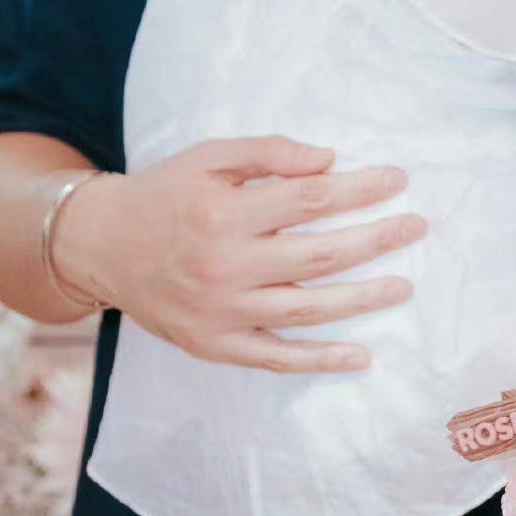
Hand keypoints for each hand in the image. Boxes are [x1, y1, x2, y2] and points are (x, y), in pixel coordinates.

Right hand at [55, 137, 426, 372]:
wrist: (99, 246)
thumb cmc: (163, 194)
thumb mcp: (208, 157)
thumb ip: (269, 154)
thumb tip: (330, 160)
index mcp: (226, 215)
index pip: (310, 201)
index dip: (359, 190)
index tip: (397, 180)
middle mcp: (225, 267)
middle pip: (319, 256)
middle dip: (375, 240)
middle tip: (416, 226)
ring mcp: (221, 312)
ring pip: (307, 309)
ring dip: (362, 299)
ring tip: (403, 286)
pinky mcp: (215, 344)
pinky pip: (276, 357)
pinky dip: (320, 361)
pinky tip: (361, 355)